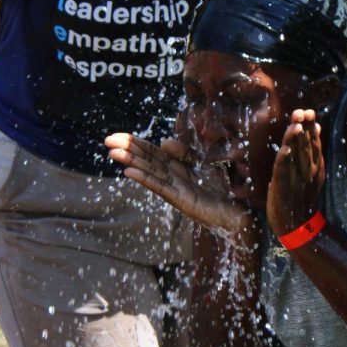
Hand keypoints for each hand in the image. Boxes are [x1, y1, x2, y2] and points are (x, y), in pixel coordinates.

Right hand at [106, 132, 250, 232]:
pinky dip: (146, 180)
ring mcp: (176, 189)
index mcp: (178, 166)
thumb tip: (164, 142)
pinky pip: (161, 188)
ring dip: (132, 163)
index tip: (117, 136)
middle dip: (128, 150)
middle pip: (147, 161)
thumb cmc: (224, 187)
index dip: (136, 143)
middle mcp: (173, 177)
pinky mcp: (182, 200)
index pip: (153, 152)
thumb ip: (185, 153)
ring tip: (113, 154)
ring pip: (150, 173)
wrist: (240, 210)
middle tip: (107, 141)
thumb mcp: (205, 163)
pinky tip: (130, 172)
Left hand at [266, 108, 324, 237]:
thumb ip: (315, 150)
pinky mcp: (283, 187)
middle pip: (306, 147)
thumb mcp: (314, 172)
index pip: (314, 143)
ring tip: (295, 124)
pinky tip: (284, 150)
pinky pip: (283, 172)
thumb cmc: (302, 196)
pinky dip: (284, 160)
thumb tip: (317, 126)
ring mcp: (296, 179)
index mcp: (316, 167)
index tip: (309, 112)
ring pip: (295, 156)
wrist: (297, 225)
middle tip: (301, 112)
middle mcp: (308, 171)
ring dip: (294, 140)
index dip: (311, 128)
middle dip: (303, 128)